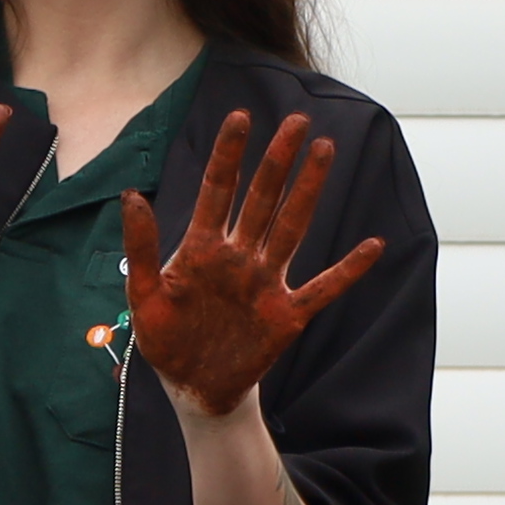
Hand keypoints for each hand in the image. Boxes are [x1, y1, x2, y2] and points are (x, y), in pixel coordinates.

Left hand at [117, 107, 389, 419]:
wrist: (193, 388)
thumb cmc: (166, 340)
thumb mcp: (143, 296)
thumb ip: (140, 248)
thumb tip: (131, 195)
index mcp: (202, 248)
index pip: (218, 190)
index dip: (228, 155)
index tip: (240, 116)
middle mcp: (239, 257)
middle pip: (263, 199)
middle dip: (278, 160)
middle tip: (296, 121)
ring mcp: (266, 283)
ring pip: (292, 228)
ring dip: (308, 191)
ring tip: (325, 150)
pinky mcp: (286, 315)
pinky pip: (323, 289)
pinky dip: (348, 271)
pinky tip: (372, 246)